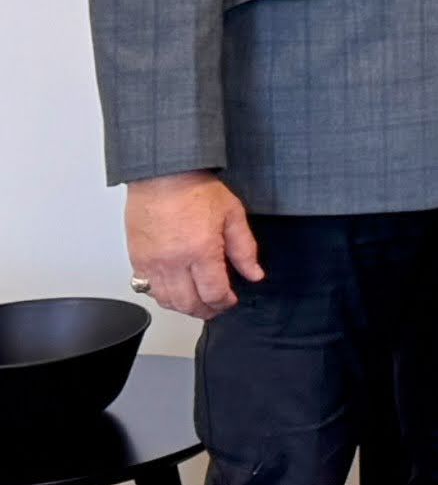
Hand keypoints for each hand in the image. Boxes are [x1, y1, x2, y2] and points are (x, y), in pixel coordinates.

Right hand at [124, 172, 262, 319]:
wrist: (162, 174)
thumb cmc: (195, 189)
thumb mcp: (233, 215)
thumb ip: (245, 249)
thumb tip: (254, 274)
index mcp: (201, 251)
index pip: (214, 293)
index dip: (225, 302)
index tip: (230, 300)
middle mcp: (174, 261)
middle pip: (189, 304)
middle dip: (207, 310)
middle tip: (216, 306)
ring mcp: (152, 261)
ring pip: (166, 301)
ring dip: (184, 307)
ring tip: (197, 302)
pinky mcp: (136, 258)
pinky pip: (146, 288)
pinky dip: (162, 295)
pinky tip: (175, 290)